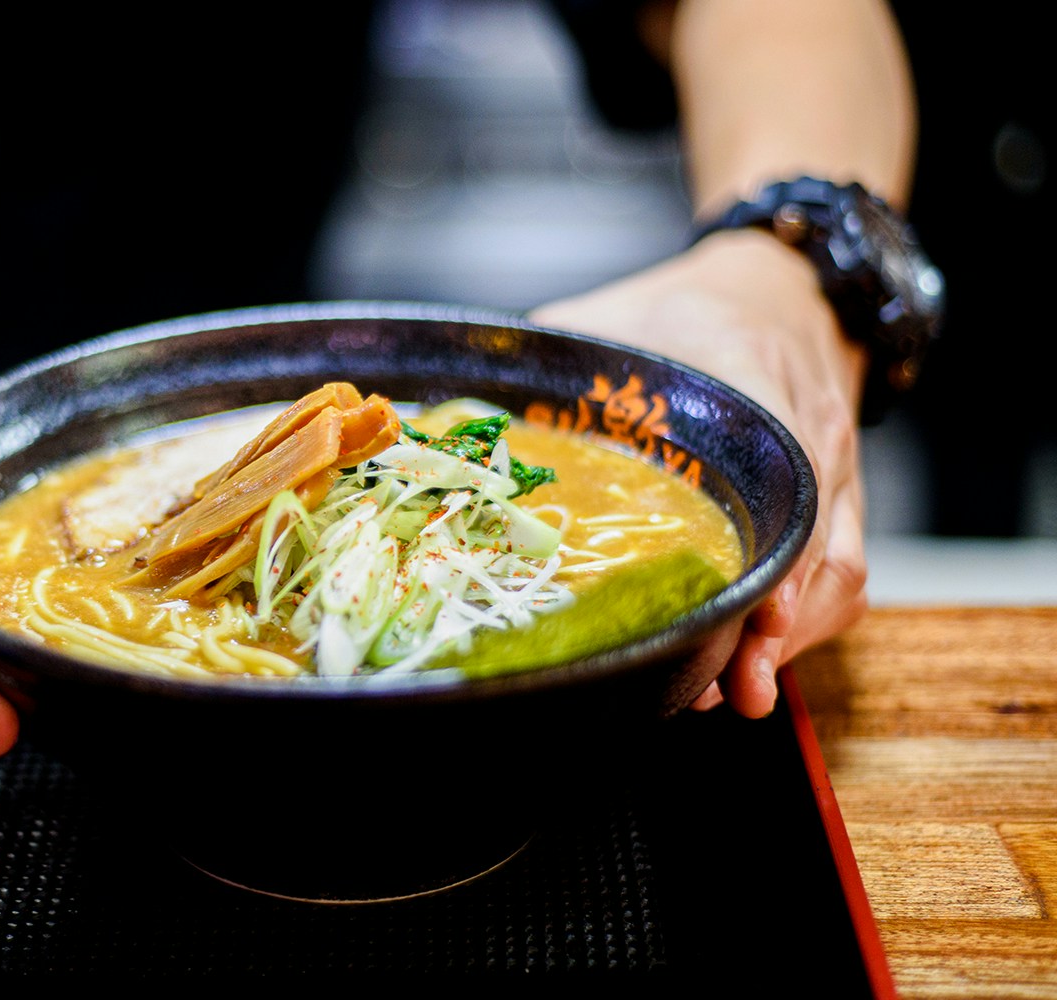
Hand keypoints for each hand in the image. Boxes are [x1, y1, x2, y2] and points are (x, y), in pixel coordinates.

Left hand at [529, 228, 868, 716]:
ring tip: (731, 692)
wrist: (784, 289)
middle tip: (720, 686)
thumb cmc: (690, 309)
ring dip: (787, 642)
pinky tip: (748, 659)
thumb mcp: (617, 320)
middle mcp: (808, 439)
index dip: (774, 562)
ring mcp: (833, 476)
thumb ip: (552, 363)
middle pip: (818, 553)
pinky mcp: (835, 505)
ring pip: (836, 576)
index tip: (749, 616)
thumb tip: (465, 417)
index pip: (783, 481)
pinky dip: (797, 624)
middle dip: (772, 631)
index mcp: (753, 386)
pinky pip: (836, 576)